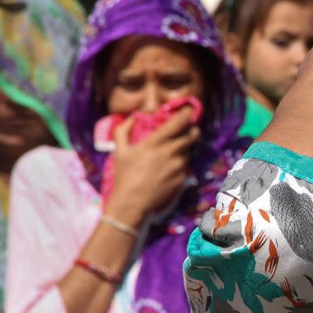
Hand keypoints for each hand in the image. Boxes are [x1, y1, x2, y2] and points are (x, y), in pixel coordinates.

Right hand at [104, 106, 200, 224]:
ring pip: (188, 152)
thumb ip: (123, 130)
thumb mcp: (119, 150)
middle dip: (193, 130)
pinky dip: (180, 165)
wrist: (133, 202)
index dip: (187, 114)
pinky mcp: (182, 179)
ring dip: (184, 149)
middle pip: (192, 136)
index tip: (189, 111)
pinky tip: (170, 169)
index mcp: (156, 142)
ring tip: (173, 153)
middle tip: (190, 129)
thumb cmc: (124, 175)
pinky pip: (185, 167)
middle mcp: (171, 152)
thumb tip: (132, 117)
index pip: (178, 123)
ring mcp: (179, 166)